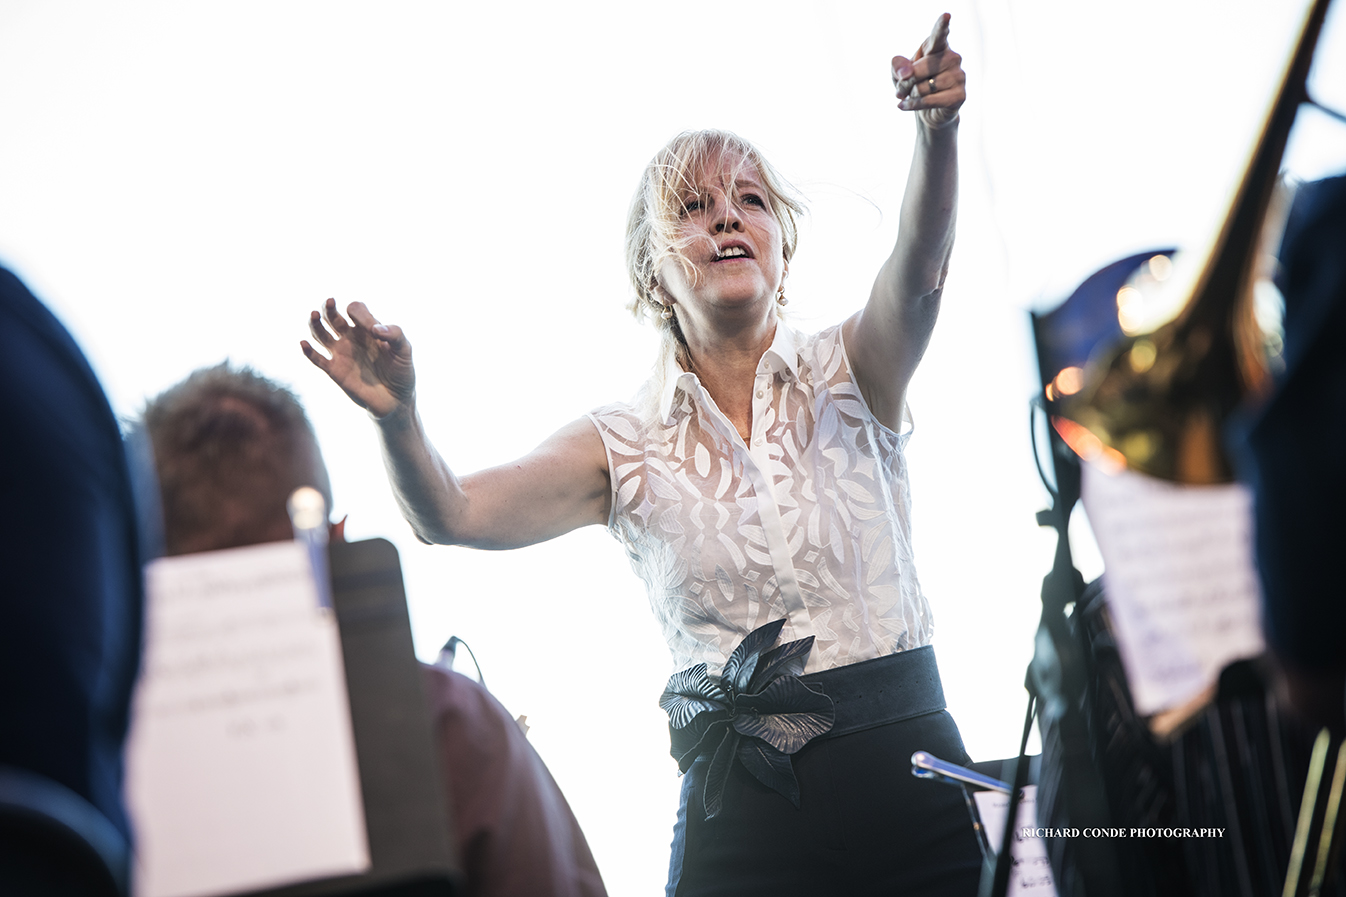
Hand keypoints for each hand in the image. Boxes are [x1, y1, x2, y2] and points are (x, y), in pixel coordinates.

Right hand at [301, 298, 415, 419]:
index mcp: (368, 329)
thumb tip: (375, 329)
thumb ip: (394, 335)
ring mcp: (342, 353)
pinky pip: (317, 358)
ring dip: (315, 324)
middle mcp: (352, 338)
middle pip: (333, 317)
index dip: (359, 313)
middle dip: (329, 308)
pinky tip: (304, 343)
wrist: (396, 400)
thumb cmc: (402, 372)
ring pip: (321, 334)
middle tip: (330, 302)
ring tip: (313, 315)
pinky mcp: (335, 370)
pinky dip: (308, 351)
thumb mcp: (405, 350)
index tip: (372, 329)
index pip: (356, 310)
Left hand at [892, 13, 964, 129]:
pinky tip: (905, 106)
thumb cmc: (914, 84)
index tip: (946, 16)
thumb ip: (898, 66)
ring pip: (922, 87)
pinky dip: (912, 105)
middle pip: (918, 70)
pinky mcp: (959, 95)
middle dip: (903, 83)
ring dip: (910, 95)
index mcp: (938, 46)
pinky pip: (928, 100)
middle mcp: (952, 57)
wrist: (928, 110)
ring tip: (912, 96)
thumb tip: (906, 73)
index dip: (942, 25)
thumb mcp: (899, 72)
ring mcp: (959, 76)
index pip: (939, 34)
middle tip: (900, 90)